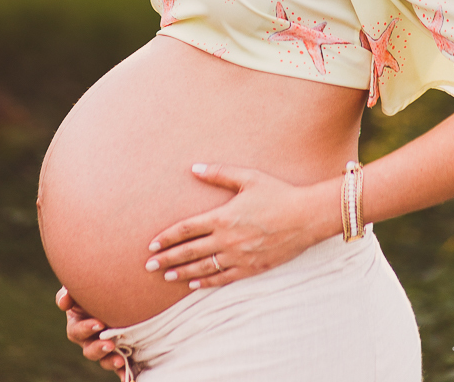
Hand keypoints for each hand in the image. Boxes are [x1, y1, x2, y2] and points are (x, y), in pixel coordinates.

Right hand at [56, 286, 127, 377]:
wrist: (116, 288)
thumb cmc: (94, 286)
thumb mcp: (80, 288)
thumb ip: (68, 293)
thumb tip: (64, 301)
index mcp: (78, 324)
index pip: (77, 331)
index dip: (86, 329)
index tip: (99, 323)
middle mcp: (90, 339)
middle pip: (89, 350)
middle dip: (99, 348)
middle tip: (110, 344)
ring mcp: (105, 346)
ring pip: (104, 360)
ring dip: (110, 361)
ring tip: (120, 360)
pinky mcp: (120, 351)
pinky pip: (120, 367)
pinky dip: (124, 373)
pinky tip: (129, 378)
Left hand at [143, 163, 316, 289]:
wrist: (305, 217)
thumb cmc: (277, 193)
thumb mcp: (248, 178)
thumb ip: (219, 174)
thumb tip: (194, 168)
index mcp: (223, 217)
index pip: (187, 229)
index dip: (168, 237)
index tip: (152, 244)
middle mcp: (227, 240)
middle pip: (190, 252)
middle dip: (167, 258)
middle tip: (148, 266)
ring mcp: (239, 256)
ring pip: (203, 268)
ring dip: (182, 272)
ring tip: (166, 276)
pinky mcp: (251, 268)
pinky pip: (223, 278)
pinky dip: (206, 282)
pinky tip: (194, 284)